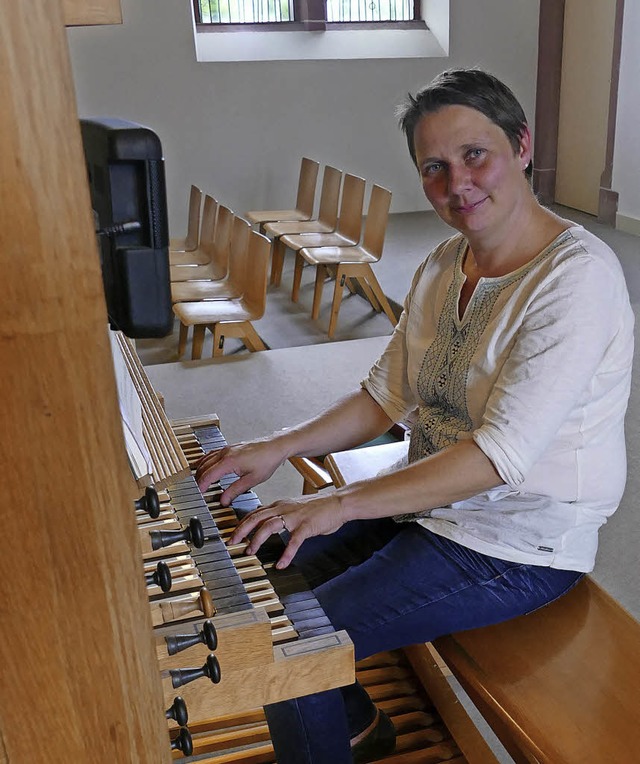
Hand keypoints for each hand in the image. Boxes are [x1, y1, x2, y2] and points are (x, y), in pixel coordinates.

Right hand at [194, 439, 285, 504]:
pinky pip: (212, 453)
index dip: (202, 485)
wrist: (275, 446)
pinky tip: (205, 464)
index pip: (209, 475)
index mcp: (229, 461)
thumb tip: (224, 500)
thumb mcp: (252, 480)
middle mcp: (226, 453)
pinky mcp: (231, 447)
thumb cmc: (267, 460)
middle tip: (197, 489)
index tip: (199, 493)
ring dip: (201, 469)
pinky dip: (206, 460)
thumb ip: (235, 490)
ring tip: (198, 480)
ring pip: (207, 459)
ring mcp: (227, 449)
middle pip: (205, 467)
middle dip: (199, 479)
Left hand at [229, 492, 348, 568]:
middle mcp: (284, 509)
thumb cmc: (319, 508)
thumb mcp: (295, 507)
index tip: (233, 533)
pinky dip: (286, 554)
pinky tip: (281, 564)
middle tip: (232, 542)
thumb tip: (267, 519)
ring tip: (250, 551)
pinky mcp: (306, 526)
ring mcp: (295, 517)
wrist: (338, 503)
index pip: (256, 512)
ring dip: (257, 539)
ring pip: (269, 526)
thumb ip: (281, 513)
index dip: (242, 523)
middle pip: (257, 517)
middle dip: (242, 530)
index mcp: (280, 505)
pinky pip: (293, 541)